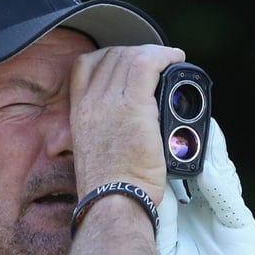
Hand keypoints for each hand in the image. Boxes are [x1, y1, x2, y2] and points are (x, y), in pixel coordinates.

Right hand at [70, 45, 185, 200]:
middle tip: (157, 61)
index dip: (109, 57)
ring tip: (169, 60)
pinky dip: (164, 57)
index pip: (85, 66)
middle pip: (111, 56)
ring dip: (154, 54)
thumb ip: (104, 134)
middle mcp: (90, 102)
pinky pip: (147, 65)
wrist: (113, 201)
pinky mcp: (134, 107)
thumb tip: (125, 129)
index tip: (128, 62)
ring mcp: (109, 102)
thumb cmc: (110, 189)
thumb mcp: (95, 155)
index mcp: (79, 113)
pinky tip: (176, 59)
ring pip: (130, 57)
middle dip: (136, 52)